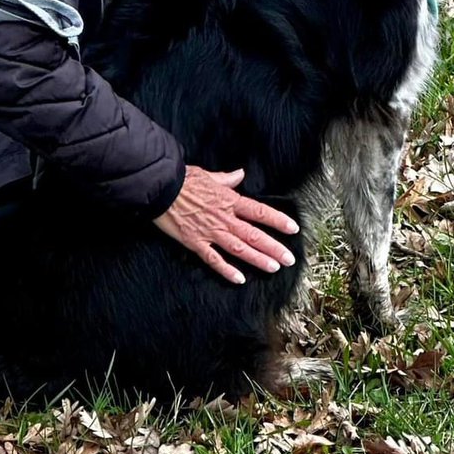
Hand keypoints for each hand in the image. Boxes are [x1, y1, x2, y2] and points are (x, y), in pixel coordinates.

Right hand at [153, 166, 299, 284]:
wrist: (160, 188)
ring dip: (257, 259)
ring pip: (239, 248)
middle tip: (289, 259)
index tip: (293, 228)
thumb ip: (226, 179)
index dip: (277, 220)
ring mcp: (210, 232)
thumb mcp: (208, 175)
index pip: (259, 212)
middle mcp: (223, 218)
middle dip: (274, 247)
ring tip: (273, 267)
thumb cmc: (183, 179)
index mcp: (229, 201)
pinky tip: (239, 279)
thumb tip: (239, 174)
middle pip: (254, 234)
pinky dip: (226, 270)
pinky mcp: (195, 242)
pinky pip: (213, 259)